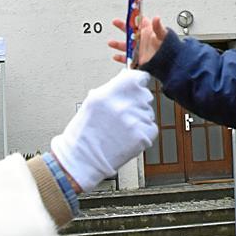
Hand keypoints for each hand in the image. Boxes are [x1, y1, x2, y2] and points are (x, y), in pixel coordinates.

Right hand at [49, 69, 157, 192]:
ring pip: (148, 113)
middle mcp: (124, 105)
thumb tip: (126, 76)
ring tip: (122, 128)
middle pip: (145, 95)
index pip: (139, 77)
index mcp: (111, 93)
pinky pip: (151, 128)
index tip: (135, 87)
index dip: (137, 82)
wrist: (84, 158)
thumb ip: (112, 87)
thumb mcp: (93, 101)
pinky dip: (143, 132)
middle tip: (122, 114)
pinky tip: (128, 136)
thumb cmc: (85, 131)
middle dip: (137, 102)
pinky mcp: (143, 137)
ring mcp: (135, 121)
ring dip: (139, 118)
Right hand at [107, 16, 167, 66]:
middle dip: (122, 26)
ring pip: (126, 45)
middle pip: (129, 31)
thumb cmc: (170, 47)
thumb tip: (156, 18)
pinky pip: (127, 58)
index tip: (129, 13)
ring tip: (111, 42)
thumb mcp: (163, 35)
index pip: (138, 22)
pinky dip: (121, 58)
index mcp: (147, 31)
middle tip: (115, 21)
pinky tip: (116, 56)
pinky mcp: (138, 59)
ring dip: (118, 44)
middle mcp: (141, 39)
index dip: (134, 17)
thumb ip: (158, 27)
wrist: (171, 63)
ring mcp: (138, 49)